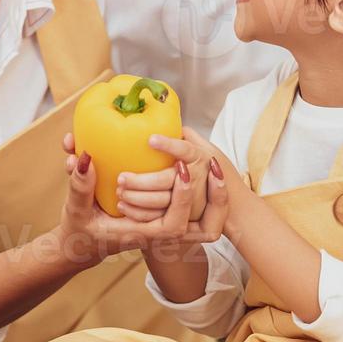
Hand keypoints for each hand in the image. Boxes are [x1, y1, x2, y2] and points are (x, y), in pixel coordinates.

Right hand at [56, 136, 223, 264]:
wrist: (81, 246)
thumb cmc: (78, 228)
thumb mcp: (74, 207)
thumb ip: (79, 185)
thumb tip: (84, 157)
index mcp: (139, 234)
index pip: (173, 226)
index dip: (181, 199)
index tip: (181, 169)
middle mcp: (156, 233)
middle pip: (198, 227)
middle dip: (209, 197)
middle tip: (207, 163)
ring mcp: (161, 227)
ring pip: (201, 222)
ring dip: (213, 197)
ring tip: (214, 165)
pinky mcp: (162, 218)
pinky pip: (193, 214)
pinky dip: (203, 197)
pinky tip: (202, 170)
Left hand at [111, 127, 227, 222]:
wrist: (223, 204)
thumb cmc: (208, 171)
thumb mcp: (206, 150)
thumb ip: (189, 137)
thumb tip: (170, 122)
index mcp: (200, 158)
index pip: (186, 150)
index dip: (169, 145)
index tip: (150, 139)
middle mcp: (196, 180)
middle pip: (167, 180)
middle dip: (142, 181)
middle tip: (121, 177)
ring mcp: (189, 201)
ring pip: (161, 202)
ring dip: (137, 197)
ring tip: (119, 189)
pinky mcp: (180, 219)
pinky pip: (157, 218)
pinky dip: (137, 213)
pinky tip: (121, 205)